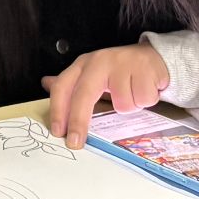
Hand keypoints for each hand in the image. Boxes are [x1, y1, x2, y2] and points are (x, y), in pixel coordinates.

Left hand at [44, 42, 168, 147]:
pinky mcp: (144, 69)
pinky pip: (143, 100)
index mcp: (83, 64)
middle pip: (84, 95)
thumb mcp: (92, 74)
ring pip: (122, 104)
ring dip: (130, 106)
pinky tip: (144, 89)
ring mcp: (122, 64)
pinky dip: (146, 100)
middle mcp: (99, 62)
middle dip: (78, 121)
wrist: (152, 56)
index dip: (58, 110)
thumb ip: (72, 83)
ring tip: (132, 94)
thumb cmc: (119, 70)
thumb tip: (46, 84)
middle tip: (76, 142)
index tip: (58, 132)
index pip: (63, 87)